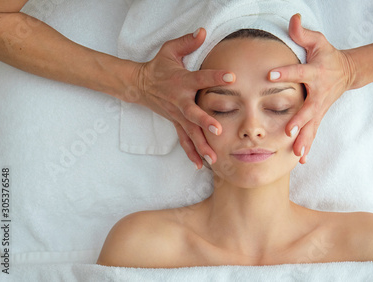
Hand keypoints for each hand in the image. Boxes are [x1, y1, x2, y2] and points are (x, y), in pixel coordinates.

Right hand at [126, 28, 234, 168]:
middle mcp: (180, 101)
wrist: (140, 85)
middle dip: (204, 122)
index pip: (201, 78)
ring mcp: (177, 115)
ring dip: (200, 145)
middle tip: (217, 130)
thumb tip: (203, 31)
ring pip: (189, 132)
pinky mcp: (176, 123)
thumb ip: (187, 42)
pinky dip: (191, 153)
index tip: (232, 77)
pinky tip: (199, 164)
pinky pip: (183, 140)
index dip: (215, 77)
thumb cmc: (159, 67)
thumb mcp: (170, 50)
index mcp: (182, 81)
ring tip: (212, 158)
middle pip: (192, 113)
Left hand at [269, 14, 354, 163]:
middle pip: (309, 108)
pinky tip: (302, 159)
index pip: (299, 72)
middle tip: (289, 130)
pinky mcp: (319, 116)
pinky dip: (309, 145)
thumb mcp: (317, 41)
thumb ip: (303, 33)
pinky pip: (314, 132)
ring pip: (312, 125)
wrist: (347, 71)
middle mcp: (318, 93)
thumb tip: (292, 19)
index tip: (271, 74)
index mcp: (315, 73)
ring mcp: (320, 107)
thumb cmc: (327, 55)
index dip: (286, 72)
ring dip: (305, 140)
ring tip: (297, 153)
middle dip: (300, 120)